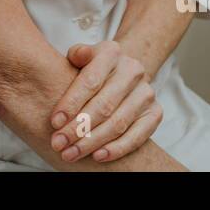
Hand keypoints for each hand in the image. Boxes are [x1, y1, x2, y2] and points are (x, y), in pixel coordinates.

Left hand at [48, 41, 162, 162]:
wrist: (122, 73)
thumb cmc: (93, 69)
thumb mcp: (80, 56)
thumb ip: (76, 55)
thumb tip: (78, 56)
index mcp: (112, 52)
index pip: (90, 81)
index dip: (71, 103)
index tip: (54, 122)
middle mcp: (133, 71)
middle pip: (103, 106)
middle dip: (78, 128)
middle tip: (58, 143)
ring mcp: (146, 93)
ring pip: (118, 123)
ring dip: (92, 142)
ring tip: (71, 154)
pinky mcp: (155, 113)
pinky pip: (137, 136)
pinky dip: (117, 149)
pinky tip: (97, 156)